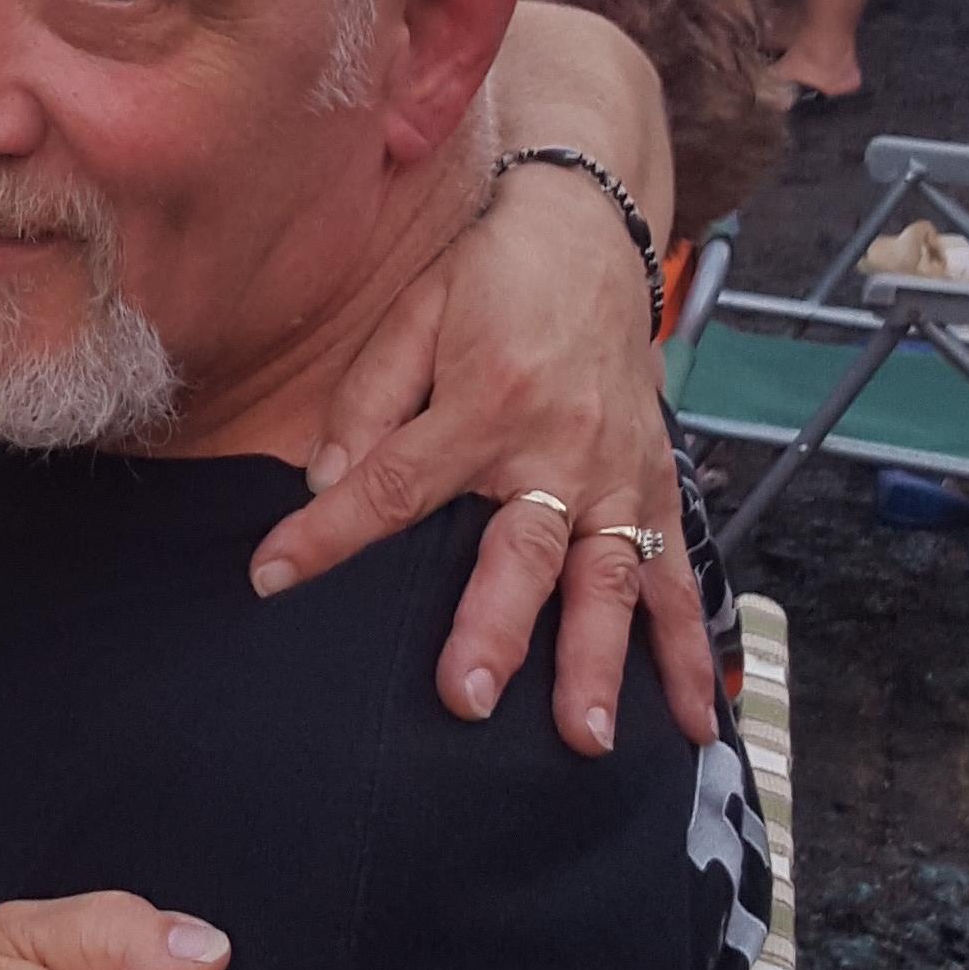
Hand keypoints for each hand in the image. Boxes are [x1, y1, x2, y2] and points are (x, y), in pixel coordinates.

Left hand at [253, 172, 715, 754]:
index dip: (328, 533)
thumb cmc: (488, 275)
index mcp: (486, 399)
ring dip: (603, 664)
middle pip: (522, 551)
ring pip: (612, 580)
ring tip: (588, 739)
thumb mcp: (415, 310)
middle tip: (466, 697)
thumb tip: (326, 481)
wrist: (590, 229)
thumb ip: (369, 398)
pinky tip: (696, 718)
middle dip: (494, 628)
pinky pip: (679, 575)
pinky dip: (691, 650)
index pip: (393, 482)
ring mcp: (618, 472)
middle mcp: (560, 445)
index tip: (272, 577)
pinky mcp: (655, 483)